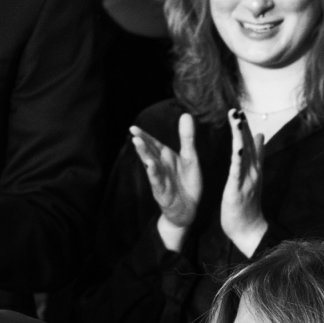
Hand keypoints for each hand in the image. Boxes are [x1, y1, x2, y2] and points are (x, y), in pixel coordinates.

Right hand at [129, 113, 202, 252]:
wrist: (188, 208)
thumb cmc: (186, 182)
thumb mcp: (190, 157)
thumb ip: (187, 138)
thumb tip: (185, 114)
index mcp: (166, 157)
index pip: (153, 144)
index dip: (145, 136)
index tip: (133, 128)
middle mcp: (161, 167)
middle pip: (149, 152)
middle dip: (142, 143)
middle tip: (133, 133)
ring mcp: (160, 179)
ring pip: (151, 165)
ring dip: (144, 155)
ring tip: (137, 144)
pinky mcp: (163, 192)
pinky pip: (157, 181)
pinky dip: (154, 172)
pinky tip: (150, 164)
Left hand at [219, 108, 267, 256]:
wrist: (249, 230)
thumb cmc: (247, 206)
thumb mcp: (251, 178)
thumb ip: (256, 156)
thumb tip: (259, 136)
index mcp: (254, 169)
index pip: (251, 144)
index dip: (246, 128)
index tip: (240, 111)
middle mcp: (253, 172)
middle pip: (248, 145)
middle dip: (243, 127)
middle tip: (236, 109)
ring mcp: (247, 180)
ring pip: (244, 154)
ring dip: (241, 136)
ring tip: (236, 120)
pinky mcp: (238, 190)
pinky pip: (238, 172)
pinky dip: (239, 158)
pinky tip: (238, 147)